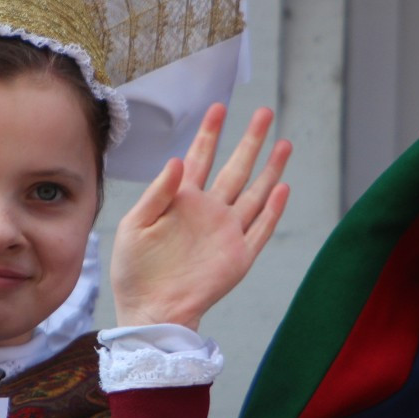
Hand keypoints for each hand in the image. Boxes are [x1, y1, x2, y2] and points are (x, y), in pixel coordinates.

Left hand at [110, 103, 290, 331]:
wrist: (150, 310)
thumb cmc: (135, 270)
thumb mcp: (134, 225)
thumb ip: (157, 193)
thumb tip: (178, 159)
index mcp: (182, 200)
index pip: (200, 157)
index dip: (210, 133)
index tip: (218, 107)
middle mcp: (209, 211)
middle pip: (236, 168)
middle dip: (250, 140)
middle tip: (264, 112)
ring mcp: (227, 232)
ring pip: (255, 193)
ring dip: (270, 169)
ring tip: (284, 143)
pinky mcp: (239, 256)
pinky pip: (261, 229)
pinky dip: (273, 210)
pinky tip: (283, 188)